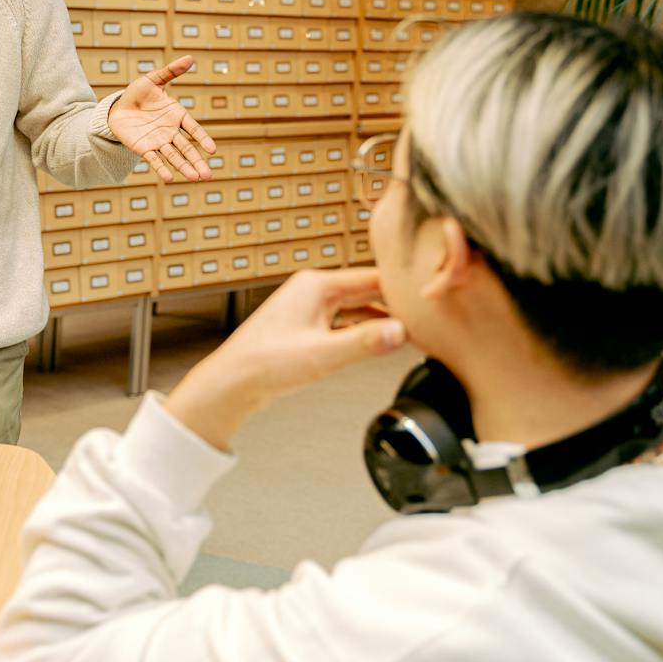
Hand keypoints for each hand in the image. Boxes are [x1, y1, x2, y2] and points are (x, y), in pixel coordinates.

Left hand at [107, 55, 216, 181]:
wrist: (118, 107)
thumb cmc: (138, 93)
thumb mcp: (153, 80)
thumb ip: (170, 72)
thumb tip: (190, 58)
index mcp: (177, 115)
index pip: (193, 129)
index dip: (202, 138)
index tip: (212, 150)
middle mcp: (170, 131)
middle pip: (186, 148)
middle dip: (197, 161)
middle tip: (208, 175)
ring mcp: (158, 141)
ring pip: (174, 156)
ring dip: (184, 167)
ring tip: (195, 178)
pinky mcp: (144, 148)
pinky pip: (154, 159)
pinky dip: (162, 168)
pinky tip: (170, 178)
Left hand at [164, 269, 406, 449]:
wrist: (233, 383)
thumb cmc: (265, 364)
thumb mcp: (324, 354)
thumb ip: (365, 342)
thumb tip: (402, 331)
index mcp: (317, 285)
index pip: (373, 278)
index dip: (403, 290)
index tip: (429, 298)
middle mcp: (313, 291)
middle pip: (367, 291)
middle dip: (396, 305)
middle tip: (429, 318)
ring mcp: (309, 308)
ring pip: (357, 308)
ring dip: (380, 320)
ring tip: (411, 332)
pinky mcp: (306, 327)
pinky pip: (344, 322)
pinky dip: (363, 331)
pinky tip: (379, 343)